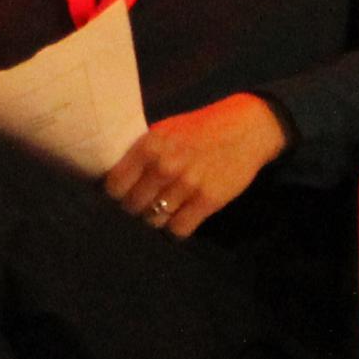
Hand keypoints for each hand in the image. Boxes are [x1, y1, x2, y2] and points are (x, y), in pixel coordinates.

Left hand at [102, 95, 286, 240]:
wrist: (245, 129)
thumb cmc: (199, 129)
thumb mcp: (165, 131)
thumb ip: (142, 153)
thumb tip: (114, 178)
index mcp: (149, 146)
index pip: (115, 185)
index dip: (117, 194)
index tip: (122, 194)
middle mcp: (164, 166)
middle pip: (133, 206)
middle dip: (135, 208)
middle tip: (144, 204)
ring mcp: (186, 184)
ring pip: (154, 220)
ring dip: (156, 218)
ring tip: (163, 209)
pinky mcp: (208, 200)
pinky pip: (179, 229)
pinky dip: (176, 227)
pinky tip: (180, 217)